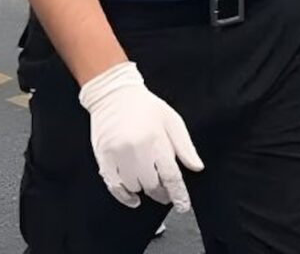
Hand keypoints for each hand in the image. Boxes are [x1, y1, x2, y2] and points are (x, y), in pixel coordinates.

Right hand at [79, 62, 204, 211]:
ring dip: (143, 189)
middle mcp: (135, 148)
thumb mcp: (172, 121)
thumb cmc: (145, 107)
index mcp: (155, 139)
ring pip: (134, 187)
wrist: (113, 94)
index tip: (183, 205)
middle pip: (152, 184)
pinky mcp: (102, 157)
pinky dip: (124, 196)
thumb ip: (185, 147)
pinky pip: (114, 186)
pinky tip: (133, 198)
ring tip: (148, 180)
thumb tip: (197, 167)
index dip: (178, 194)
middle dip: (161, 191)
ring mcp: (117, 154)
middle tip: (165, 191)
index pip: (170, 176)